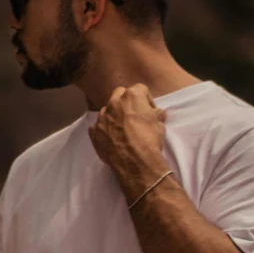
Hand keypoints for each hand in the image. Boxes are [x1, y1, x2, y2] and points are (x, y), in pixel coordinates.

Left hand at [89, 83, 168, 197]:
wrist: (135, 163)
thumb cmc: (150, 140)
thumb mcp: (159, 126)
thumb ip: (156, 115)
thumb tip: (157, 113)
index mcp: (132, 96)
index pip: (140, 89)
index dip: (146, 100)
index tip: (150, 111)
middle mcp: (114, 102)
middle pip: (120, 94)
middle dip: (127, 102)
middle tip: (133, 116)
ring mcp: (102, 117)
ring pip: (107, 110)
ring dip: (114, 116)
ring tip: (122, 130)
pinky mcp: (94, 131)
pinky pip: (98, 127)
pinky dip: (105, 131)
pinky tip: (112, 140)